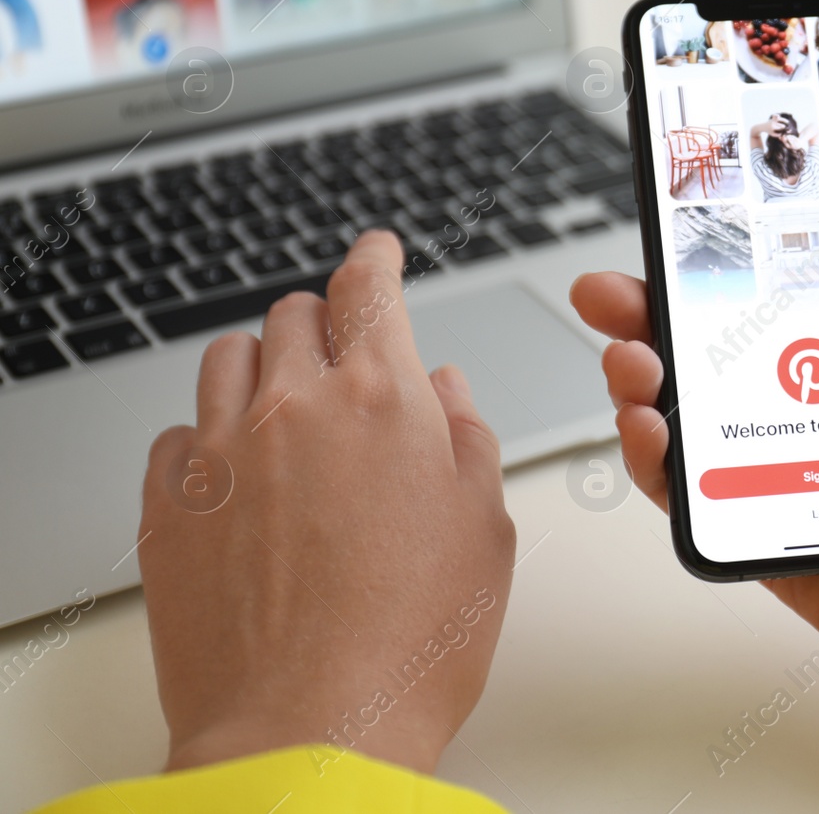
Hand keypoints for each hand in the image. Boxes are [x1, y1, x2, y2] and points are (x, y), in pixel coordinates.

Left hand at [139, 231, 514, 774]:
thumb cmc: (413, 642)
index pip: (368, 288)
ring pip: (229, 359)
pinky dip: (211, 435)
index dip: (374, 257)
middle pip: (293, 314)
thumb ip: (467, 439)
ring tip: (290, 414)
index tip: (375, 251)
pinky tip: (241, 477)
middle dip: (324, 322)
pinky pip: (179, 434)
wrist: (310, 731)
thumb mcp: (485, 531)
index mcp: (382, 401)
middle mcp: (294, 409)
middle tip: (344, 357)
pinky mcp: (169, 507)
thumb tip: (445, 391)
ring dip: (264, 367)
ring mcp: (221, 454)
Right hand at [571, 165, 818, 812]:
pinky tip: (650, 433)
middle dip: (666, 325)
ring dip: (652, 393)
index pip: (805, 315)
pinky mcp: (799, 567)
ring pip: (710, 441)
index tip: (693, 236)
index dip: (743, 276)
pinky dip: (668, 477)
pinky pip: (715, 519)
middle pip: (738, 371)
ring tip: (627, 357)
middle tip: (615, 291)